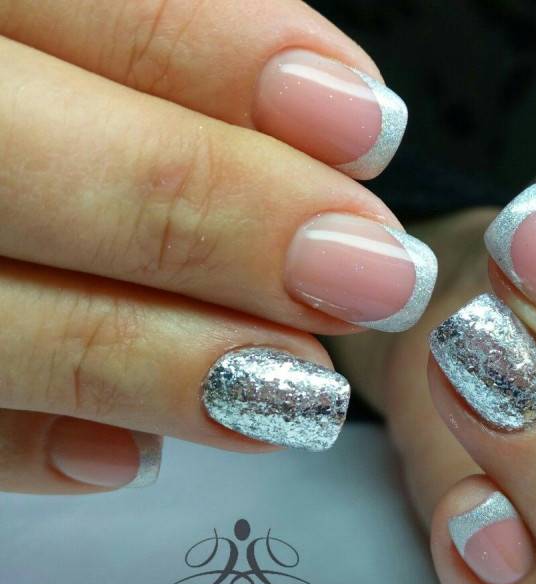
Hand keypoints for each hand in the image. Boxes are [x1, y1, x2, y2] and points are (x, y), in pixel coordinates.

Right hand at [0, 1, 437, 492]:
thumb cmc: (17, 94)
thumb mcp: (43, 38)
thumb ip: (162, 56)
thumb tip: (326, 115)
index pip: (89, 5)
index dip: (227, 61)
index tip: (368, 123)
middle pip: (24, 160)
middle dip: (216, 220)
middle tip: (372, 278)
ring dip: (146, 361)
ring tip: (294, 392)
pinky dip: (15, 448)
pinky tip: (117, 458)